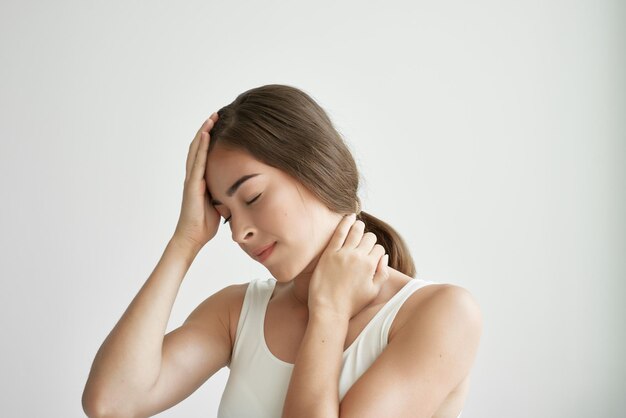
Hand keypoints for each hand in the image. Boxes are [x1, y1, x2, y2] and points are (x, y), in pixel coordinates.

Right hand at [172, 112, 220, 251]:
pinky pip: (197, 162)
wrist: (192, 238)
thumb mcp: (220, 203)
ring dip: (203, 133)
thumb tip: (237, 187)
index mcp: (200, 180)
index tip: (220, 125)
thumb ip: (224, 191)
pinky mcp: (192, 185)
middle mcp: (193, 176)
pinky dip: (201, 147)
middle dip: (206, 130)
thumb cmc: (205, 224)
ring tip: (211, 118)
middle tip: (216, 115)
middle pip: (198, 147)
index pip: (204, 154)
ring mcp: (191, 179)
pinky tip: (206, 135)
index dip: (210, 139)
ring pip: (196, 150)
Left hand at [308, 213, 389, 319]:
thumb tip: (384, 256)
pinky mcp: (329, 253)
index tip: (371, 256)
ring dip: (359, 226)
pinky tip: (348, 216)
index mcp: (371, 266)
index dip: (377, 252)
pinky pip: (339, 232)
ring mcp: (343, 253)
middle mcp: (358, 257)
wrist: (329, 309)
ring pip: (356, 230)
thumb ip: (382, 273)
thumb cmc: (351, 304)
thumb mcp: (373, 291)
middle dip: (369, 239)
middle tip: (363, 243)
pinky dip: (345, 221)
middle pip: (369, 237)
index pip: (379, 249)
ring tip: (358, 226)